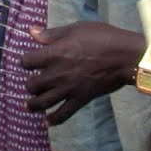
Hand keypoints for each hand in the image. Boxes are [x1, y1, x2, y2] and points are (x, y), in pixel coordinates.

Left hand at [22, 22, 145, 124]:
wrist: (125, 56)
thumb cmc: (102, 38)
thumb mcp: (76, 29)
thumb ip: (52, 34)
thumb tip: (31, 32)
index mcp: (54, 54)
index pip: (26, 61)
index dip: (26, 61)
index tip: (30, 61)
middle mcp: (57, 74)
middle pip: (31, 85)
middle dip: (30, 83)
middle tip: (34, 82)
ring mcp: (68, 89)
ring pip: (42, 103)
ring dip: (33, 104)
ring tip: (30, 104)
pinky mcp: (80, 100)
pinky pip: (63, 114)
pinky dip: (54, 120)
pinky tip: (48, 121)